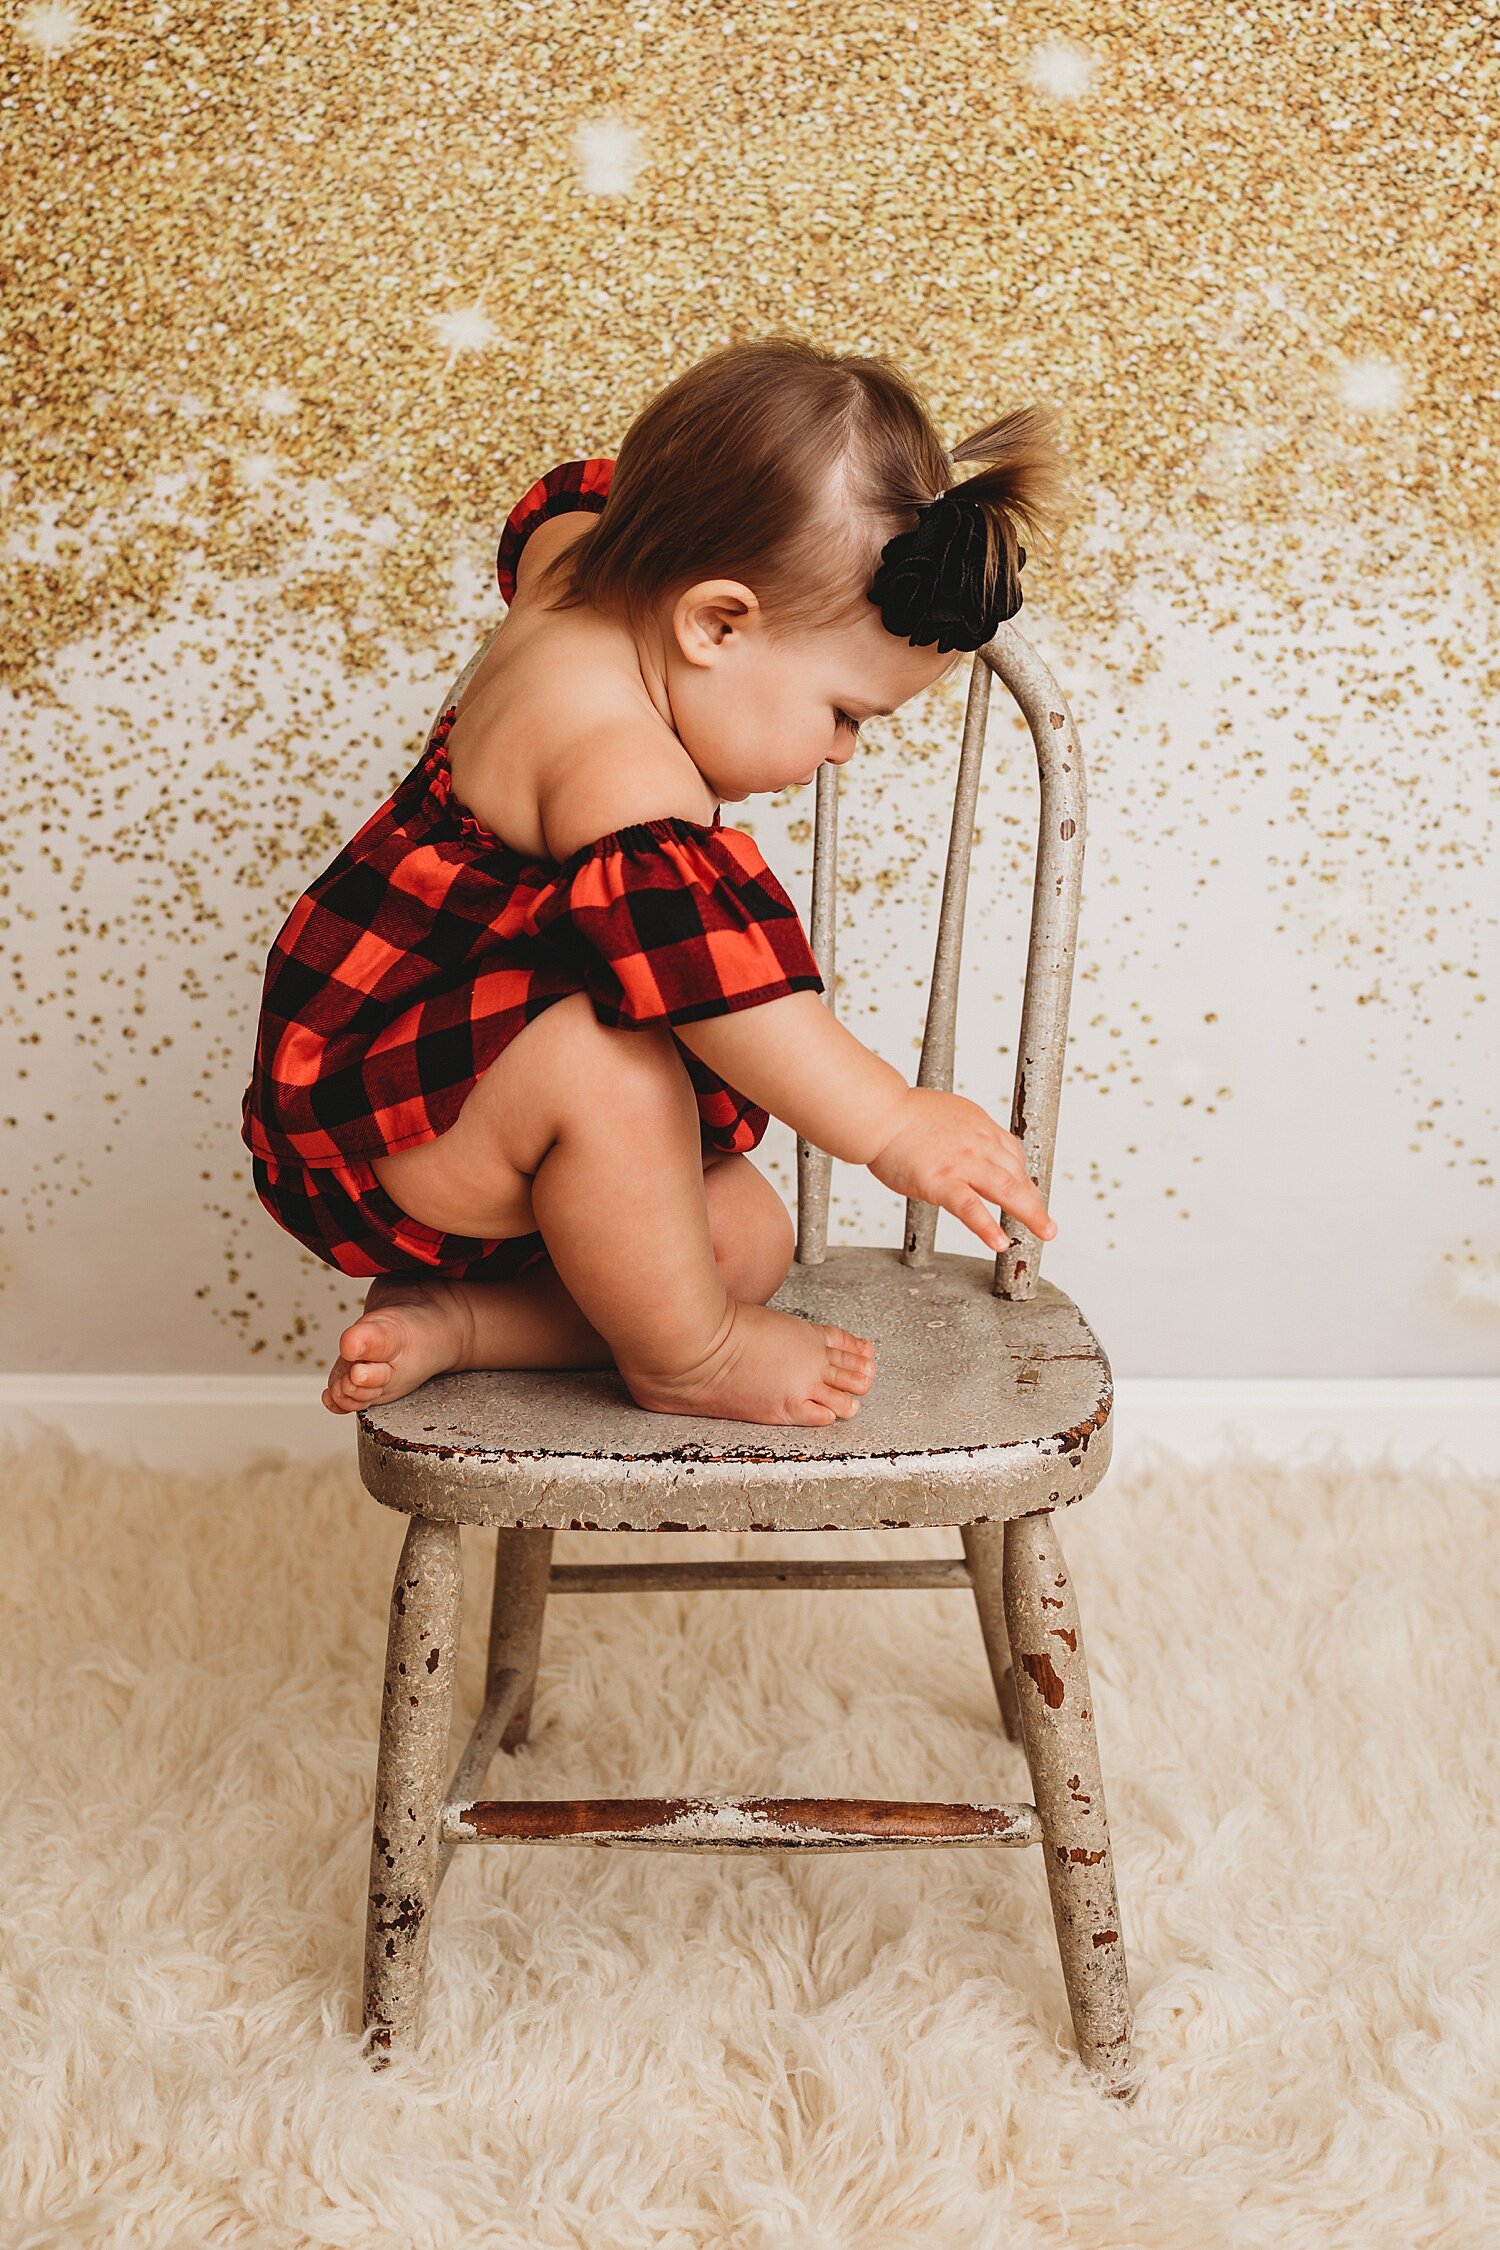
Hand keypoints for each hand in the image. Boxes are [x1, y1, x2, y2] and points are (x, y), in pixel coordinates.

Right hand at [867, 1087, 1056, 1253]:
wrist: (879, 1113)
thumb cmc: (902, 1115)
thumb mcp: (948, 1114)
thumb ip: (965, 1133)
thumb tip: (971, 1151)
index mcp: (979, 1126)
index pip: (1013, 1155)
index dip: (1024, 1179)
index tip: (1028, 1195)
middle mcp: (978, 1143)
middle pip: (1017, 1175)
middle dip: (1036, 1202)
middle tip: (1047, 1224)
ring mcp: (962, 1163)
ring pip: (1006, 1190)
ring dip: (1030, 1214)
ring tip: (1043, 1232)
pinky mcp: (941, 1181)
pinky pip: (971, 1208)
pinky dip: (988, 1227)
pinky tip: (1000, 1243)